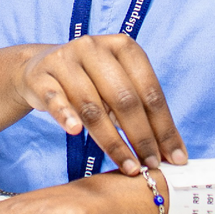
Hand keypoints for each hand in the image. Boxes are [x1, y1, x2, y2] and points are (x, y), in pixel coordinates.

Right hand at [13, 34, 188, 174]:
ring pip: (93, 106)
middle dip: (141, 137)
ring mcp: (65, 60)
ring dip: (112, 141)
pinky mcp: (41, 76)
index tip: (174, 157)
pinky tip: (75, 132)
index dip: (163, 126)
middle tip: (151, 166)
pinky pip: (56, 99)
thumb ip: (144, 114)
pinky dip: (66, 115)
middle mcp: (94, 47)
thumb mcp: (118, 87)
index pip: (149, 91)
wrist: (40, 67)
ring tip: (128, 166)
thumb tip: (174, 153)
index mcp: (123, 47)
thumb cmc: (91, 82)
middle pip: (124, 98)